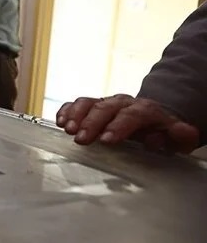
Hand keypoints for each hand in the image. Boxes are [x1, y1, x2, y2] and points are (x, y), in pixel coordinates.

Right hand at [56, 94, 199, 152]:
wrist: (153, 118)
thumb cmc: (162, 133)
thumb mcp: (178, 138)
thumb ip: (180, 136)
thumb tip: (183, 132)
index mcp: (145, 111)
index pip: (132, 115)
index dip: (118, 126)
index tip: (106, 140)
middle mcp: (123, 103)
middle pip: (105, 108)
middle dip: (91, 123)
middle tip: (81, 139)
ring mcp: (106, 102)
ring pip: (88, 102)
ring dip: (76, 115)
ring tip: (67, 129)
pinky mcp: (93, 105)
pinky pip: (77, 103)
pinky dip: (67, 110)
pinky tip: (60, 121)